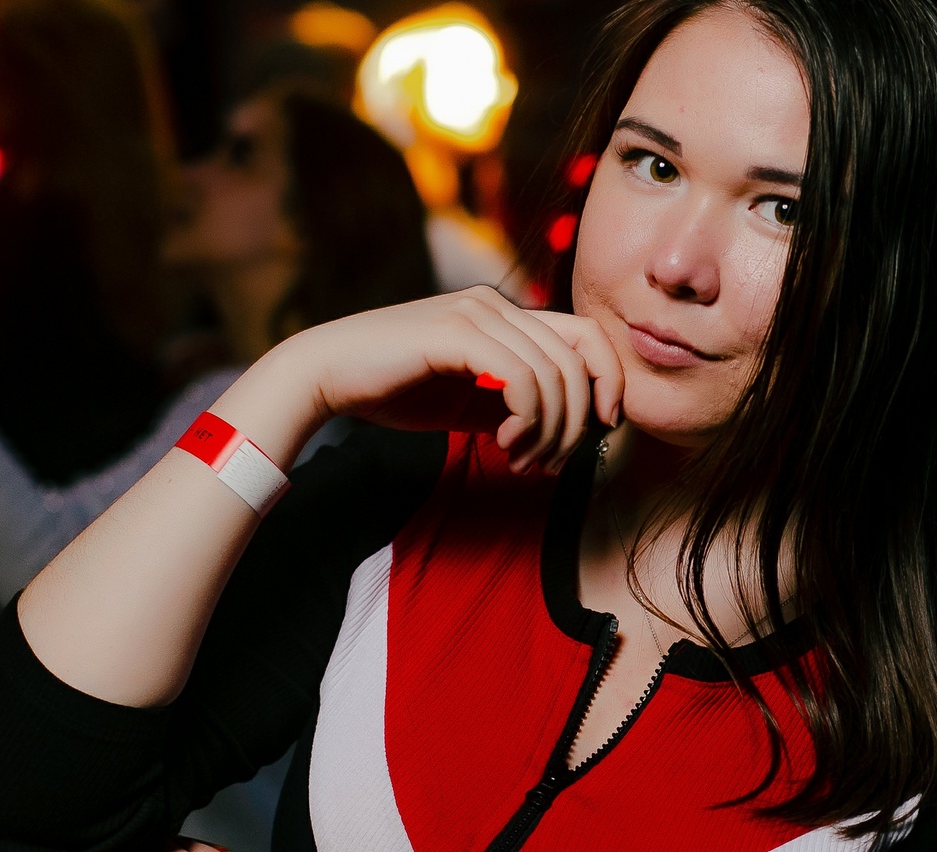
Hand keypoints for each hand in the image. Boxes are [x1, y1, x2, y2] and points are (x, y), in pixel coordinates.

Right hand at [213, 287, 624, 477]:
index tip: (604, 428)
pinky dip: (527, 419)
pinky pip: (523, 378)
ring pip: (554, 374)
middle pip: (579, 359)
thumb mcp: (471, 402)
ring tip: (520, 459)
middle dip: (577, 422)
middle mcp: (496, 304)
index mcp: (505, 314)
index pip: (587, 335)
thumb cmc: (394, 390)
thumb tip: (569, 429)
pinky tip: (503, 441)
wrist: (327, 376)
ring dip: (549, 430)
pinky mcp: (457, 333)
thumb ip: (517, 404)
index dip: (609, 381)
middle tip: (547, 463)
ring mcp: (477, 313)